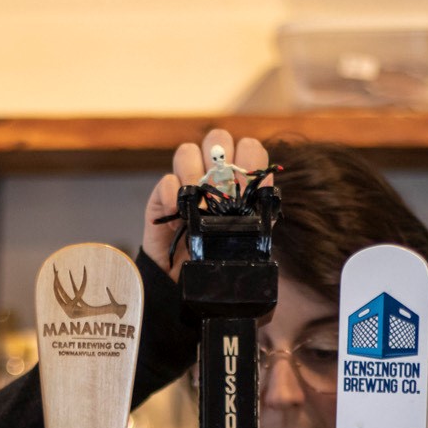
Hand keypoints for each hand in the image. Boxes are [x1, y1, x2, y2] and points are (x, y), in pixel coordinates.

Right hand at [141, 129, 269, 281]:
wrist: (187, 289)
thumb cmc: (220, 261)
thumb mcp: (250, 238)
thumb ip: (261, 212)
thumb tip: (266, 189)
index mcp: (238, 181)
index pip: (248, 147)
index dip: (249, 158)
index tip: (247, 186)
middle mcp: (212, 177)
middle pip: (216, 139)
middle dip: (220, 159)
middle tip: (221, 189)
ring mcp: (185, 185)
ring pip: (187, 152)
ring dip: (195, 175)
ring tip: (199, 206)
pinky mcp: (162, 200)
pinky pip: (165, 181)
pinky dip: (174, 195)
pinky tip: (181, 219)